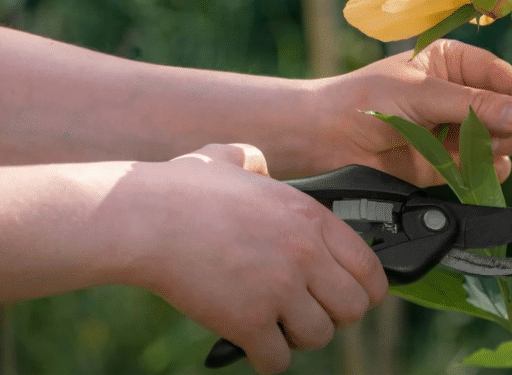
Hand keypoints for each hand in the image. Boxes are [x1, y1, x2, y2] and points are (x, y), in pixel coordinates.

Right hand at [122, 144, 386, 373]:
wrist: (142, 218)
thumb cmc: (180, 190)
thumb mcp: (231, 158)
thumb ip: (255, 161)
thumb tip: (257, 164)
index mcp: (311, 218)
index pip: (369, 267)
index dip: (365, 289)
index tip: (350, 296)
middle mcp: (305, 253)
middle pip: (354, 307)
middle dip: (335, 316)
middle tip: (311, 313)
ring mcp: (278, 288)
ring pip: (320, 336)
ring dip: (300, 338)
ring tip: (279, 326)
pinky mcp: (247, 320)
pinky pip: (278, 359)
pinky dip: (267, 358)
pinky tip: (253, 344)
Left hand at [312, 39, 511, 186]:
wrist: (325, 139)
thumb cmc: (367, 99)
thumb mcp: (423, 93)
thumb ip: (473, 105)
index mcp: (451, 62)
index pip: (498, 74)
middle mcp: (455, 95)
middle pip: (502, 109)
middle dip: (508, 124)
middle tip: (507, 136)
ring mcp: (450, 130)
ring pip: (493, 141)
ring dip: (496, 148)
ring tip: (486, 151)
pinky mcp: (442, 164)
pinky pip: (476, 168)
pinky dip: (483, 171)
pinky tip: (484, 171)